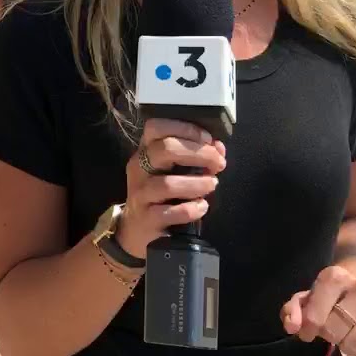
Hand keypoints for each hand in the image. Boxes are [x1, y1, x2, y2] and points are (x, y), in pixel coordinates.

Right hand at [117, 118, 225, 257]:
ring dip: (197, 183)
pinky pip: (171, 212)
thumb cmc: (160, 194)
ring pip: (168, 184)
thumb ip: (195, 157)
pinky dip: (191, 209)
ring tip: (212, 185)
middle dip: (198, 153)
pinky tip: (202, 207)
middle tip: (217, 163)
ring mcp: (140, 193)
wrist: (136, 228)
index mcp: (145, 150)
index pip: (156, 127)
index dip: (185, 128)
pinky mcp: (146, 218)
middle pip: (165, 149)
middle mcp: (139, 168)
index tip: (208, 139)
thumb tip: (218, 147)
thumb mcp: (172, 171)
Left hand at [281, 266, 355, 355]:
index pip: (314, 318)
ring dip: (346, 346)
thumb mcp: (308, 296)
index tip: (309, 331)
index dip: (308, 330)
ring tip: (348, 333)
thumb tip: (292, 327)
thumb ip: (294, 310)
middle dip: (329, 335)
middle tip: (333, 329)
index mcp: (335, 277)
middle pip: (334, 332)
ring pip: (355, 345)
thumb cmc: (331, 293)